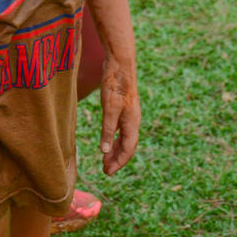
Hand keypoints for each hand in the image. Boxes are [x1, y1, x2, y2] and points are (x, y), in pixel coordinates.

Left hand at [99, 56, 140, 175]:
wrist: (120, 64)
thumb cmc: (115, 85)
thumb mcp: (109, 109)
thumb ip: (107, 130)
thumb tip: (104, 152)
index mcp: (132, 123)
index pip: (127, 149)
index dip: (118, 162)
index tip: (108, 172)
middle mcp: (133, 121)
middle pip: (127, 146)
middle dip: (117, 159)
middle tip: (105, 170)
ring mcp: (128, 114)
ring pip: (124, 138)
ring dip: (115, 150)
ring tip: (105, 160)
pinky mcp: (123, 107)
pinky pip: (120, 129)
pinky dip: (114, 138)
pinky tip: (107, 140)